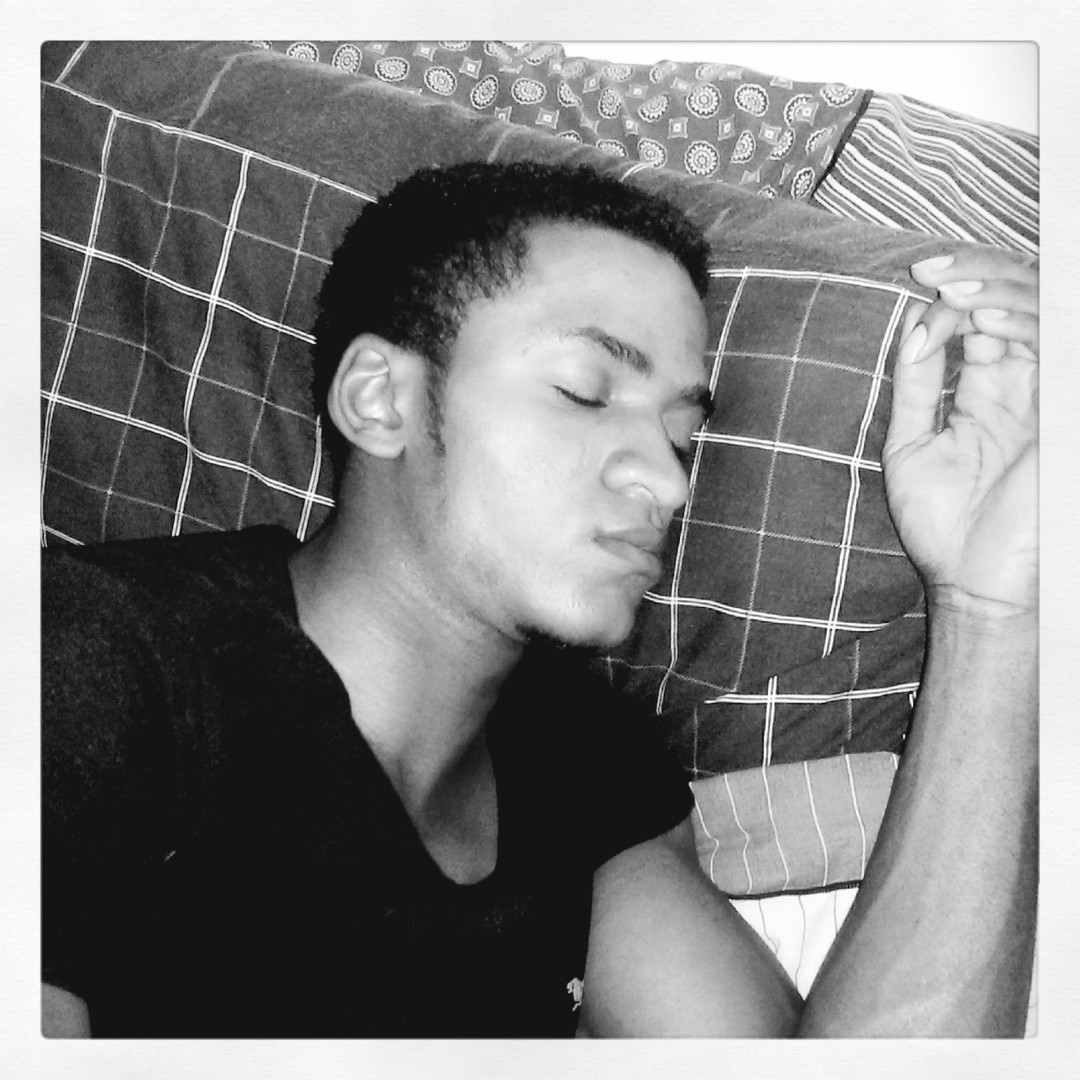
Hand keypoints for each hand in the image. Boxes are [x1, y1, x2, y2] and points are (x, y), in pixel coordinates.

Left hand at [883, 250, 1037, 613]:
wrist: (972, 582)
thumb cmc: (944, 523)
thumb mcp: (913, 444)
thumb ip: (916, 387)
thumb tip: (911, 325)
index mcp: (990, 392)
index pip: (984, 317)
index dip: (954, 294)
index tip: (917, 286)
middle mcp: (1026, 386)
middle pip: (1020, 302)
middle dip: (979, 275)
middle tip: (932, 268)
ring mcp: (1050, 397)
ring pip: (1046, 314)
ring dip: (1000, 291)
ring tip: (953, 288)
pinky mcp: (1065, 412)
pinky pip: (1057, 351)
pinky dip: (1026, 328)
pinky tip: (984, 322)